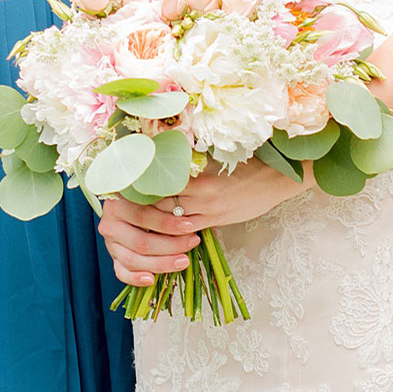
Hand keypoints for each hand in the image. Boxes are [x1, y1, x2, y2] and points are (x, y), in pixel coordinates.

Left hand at [98, 158, 303, 287]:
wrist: (276, 179)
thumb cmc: (246, 164)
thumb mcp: (215, 160)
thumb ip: (189, 166)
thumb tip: (159, 166)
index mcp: (195, 171)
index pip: (156, 179)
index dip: (135, 183)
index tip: (118, 183)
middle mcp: (199, 192)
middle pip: (157, 201)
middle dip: (136, 204)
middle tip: (116, 203)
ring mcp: (207, 209)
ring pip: (168, 219)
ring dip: (151, 221)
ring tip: (133, 220)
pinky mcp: (216, 220)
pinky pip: (186, 230)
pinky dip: (170, 231)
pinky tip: (160, 231)